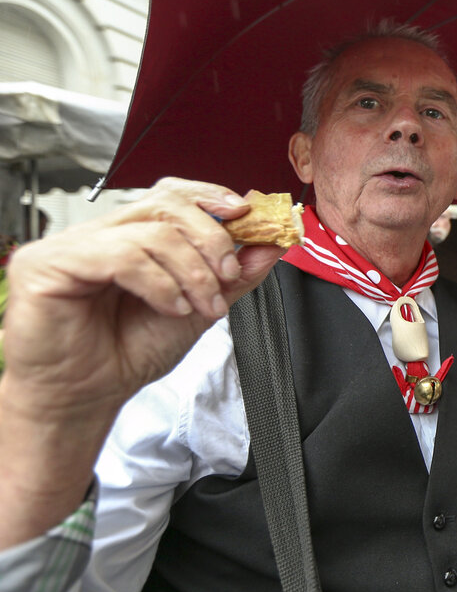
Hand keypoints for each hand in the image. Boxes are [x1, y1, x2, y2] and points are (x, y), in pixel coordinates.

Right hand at [0, 178, 283, 547]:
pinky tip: (170, 307)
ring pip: (152, 231)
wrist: (88, 397)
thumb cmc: (128, 353)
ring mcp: (72, 244)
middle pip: (166, 203)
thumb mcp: (199, 309)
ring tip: (199, 306)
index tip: (248, 215)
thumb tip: (271, 244)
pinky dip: (159, 282)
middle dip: (212, 238)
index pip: (173, 195)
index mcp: (131, 235)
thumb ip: (233, 276)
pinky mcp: (49, 264)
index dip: (212, 199)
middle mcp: (101, 232)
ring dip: (191, 271)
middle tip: (228, 273)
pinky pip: (122, 255)